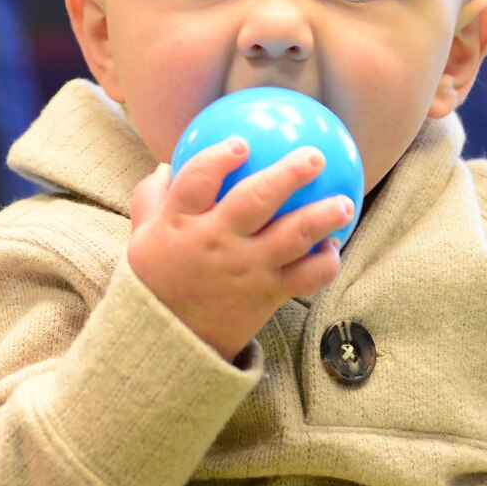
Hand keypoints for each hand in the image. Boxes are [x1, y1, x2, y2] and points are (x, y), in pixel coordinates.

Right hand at [127, 138, 350, 361]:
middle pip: (256, 201)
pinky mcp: (268, 294)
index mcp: (182, 223)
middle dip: (288, 174)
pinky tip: (334, 248)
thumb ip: (151, 198)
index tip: (240, 143)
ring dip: (322, 217)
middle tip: (314, 156)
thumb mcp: (141, 238)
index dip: (219, 158)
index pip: (198, 180)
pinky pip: (305, 278)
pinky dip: (325, 264)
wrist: (171, 342)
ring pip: (291, 237)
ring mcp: (246, 269)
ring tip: (345, 202)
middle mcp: (218, 242)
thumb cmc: (157, 281)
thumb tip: (165, 166)